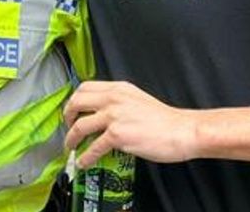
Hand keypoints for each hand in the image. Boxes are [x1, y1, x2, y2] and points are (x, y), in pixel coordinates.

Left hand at [63, 80, 199, 166]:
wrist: (182, 130)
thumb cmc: (165, 120)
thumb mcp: (137, 99)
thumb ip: (118, 101)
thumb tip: (102, 112)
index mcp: (118, 89)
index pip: (85, 88)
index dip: (74, 100)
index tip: (72, 110)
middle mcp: (113, 99)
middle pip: (76, 102)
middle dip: (67, 116)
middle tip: (68, 126)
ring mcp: (114, 116)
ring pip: (79, 125)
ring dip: (71, 138)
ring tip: (70, 146)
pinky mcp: (117, 135)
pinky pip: (93, 147)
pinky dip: (85, 156)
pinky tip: (83, 161)